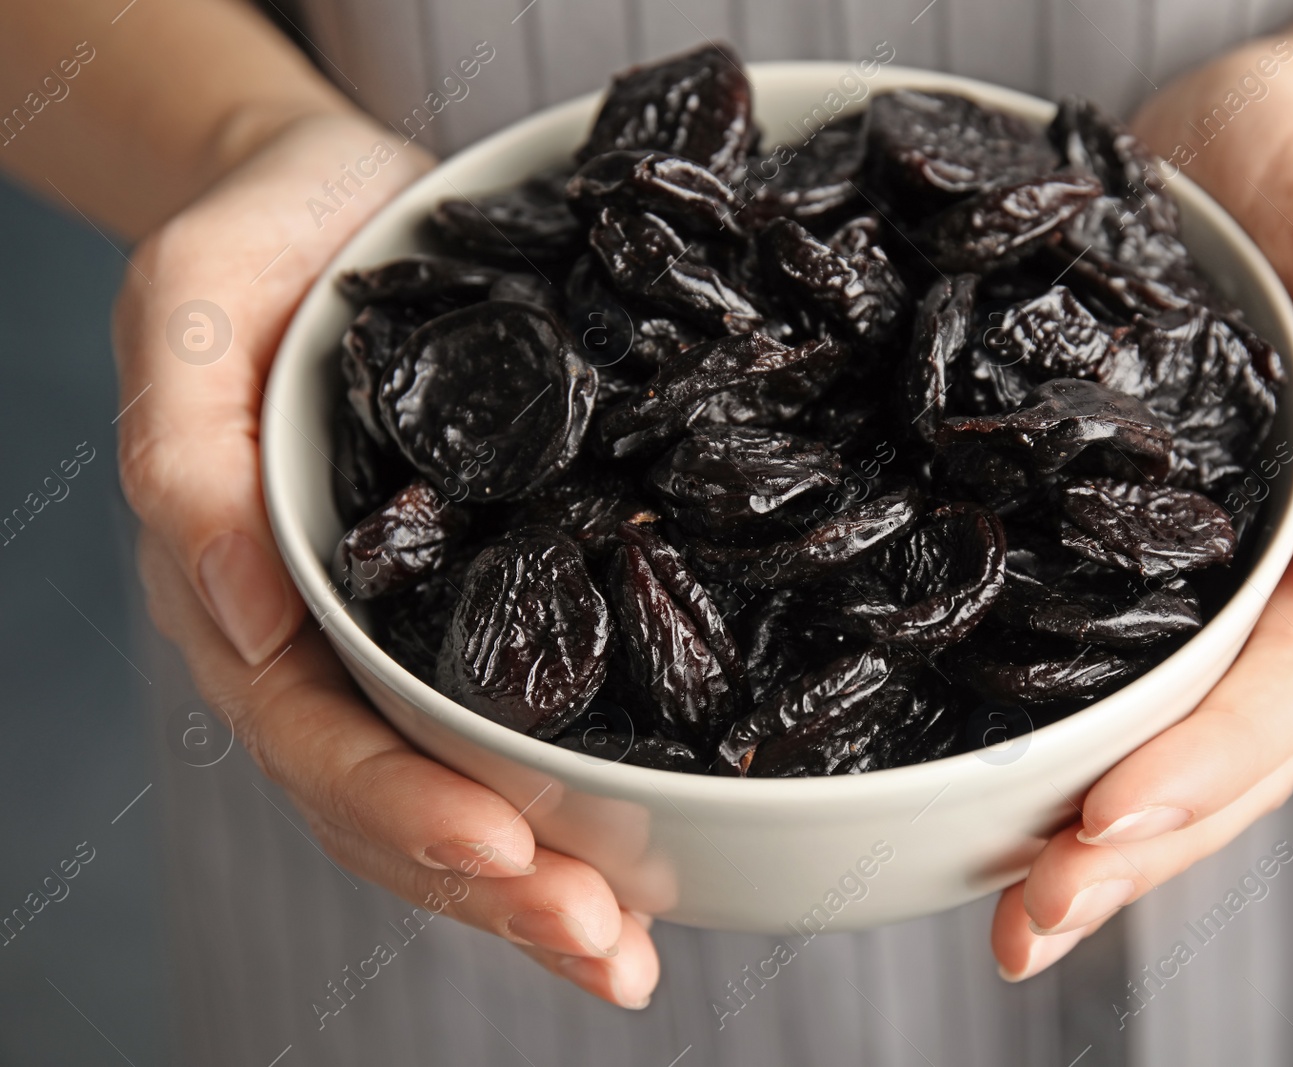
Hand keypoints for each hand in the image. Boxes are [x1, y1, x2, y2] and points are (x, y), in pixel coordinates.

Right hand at [116, 113, 657, 1007]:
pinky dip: (584, 804)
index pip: (319, 742)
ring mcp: (410, 646)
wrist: (341, 204)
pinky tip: (656, 861)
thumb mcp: (192, 310)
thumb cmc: (257, 251)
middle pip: (402, 807)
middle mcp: (334, 652)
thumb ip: (188, 452)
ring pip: (468, 798)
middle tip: (604, 948)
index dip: (405, 809)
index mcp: (251, 604)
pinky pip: (529, 729)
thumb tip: (242, 611)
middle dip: (501, 890)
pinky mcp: (490, 612)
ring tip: (630, 955)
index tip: (506, 849)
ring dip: (548, 888)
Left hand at [992, 47, 1292, 978]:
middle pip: (1227, 751)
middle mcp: (1277, 579)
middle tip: (1031, 924)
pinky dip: (1059, 749)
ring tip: (1012, 916)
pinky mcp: (1121, 553)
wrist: (1244, 137)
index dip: (1201, 765)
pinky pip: (1103, 672)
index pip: (1284, 682)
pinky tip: (990, 805)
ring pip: (1168, 741)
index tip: (1100, 825)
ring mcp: (1202, 579)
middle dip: (1133, 849)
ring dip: (1095, 841)